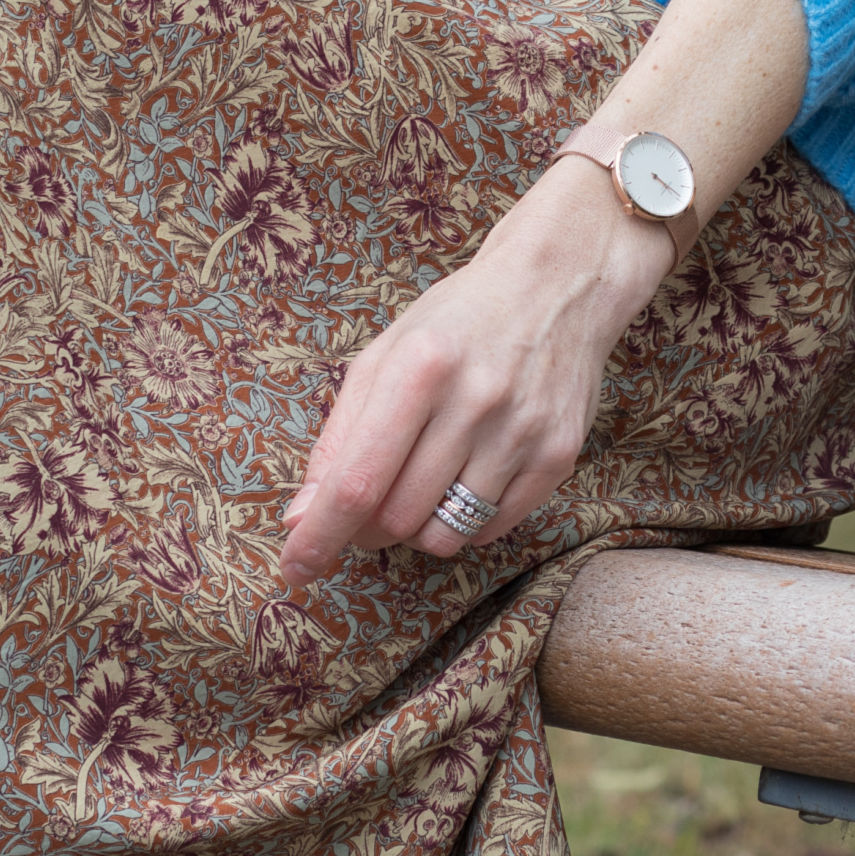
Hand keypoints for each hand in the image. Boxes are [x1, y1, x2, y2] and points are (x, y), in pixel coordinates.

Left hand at [278, 159, 670, 592]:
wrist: (558, 285)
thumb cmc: (456, 321)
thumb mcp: (384, 356)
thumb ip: (340, 437)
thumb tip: (301, 518)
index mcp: (419, 368)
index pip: (357, 480)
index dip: (321, 535)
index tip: (295, 570)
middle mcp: (475, 401)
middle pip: (397, 517)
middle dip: (368, 528)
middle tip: (369, 502)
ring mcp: (522, 432)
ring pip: (445, 534)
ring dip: (417, 528)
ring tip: (422, 485)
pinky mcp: (559, 455)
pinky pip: (492, 528)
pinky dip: (465, 520)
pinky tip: (467, 477)